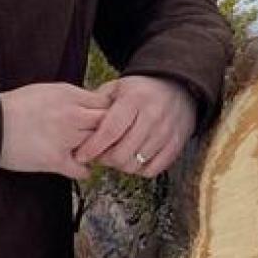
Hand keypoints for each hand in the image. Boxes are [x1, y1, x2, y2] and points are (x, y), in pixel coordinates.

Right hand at [0, 83, 110, 179]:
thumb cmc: (15, 107)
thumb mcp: (46, 91)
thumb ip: (71, 97)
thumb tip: (92, 105)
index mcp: (68, 95)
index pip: (105, 104)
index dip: (109, 114)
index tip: (106, 122)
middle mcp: (70, 115)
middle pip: (106, 124)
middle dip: (108, 133)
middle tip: (104, 141)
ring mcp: (64, 138)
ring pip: (97, 146)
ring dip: (97, 152)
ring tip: (91, 153)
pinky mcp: (54, 160)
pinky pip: (82, 169)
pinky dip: (83, 171)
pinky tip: (79, 167)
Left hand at [72, 75, 198, 178]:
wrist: (179, 87)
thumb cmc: (142, 90)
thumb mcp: (118, 87)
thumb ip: (98, 103)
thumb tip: (79, 123)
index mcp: (135, 100)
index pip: (110, 131)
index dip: (93, 147)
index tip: (81, 155)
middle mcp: (153, 116)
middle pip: (122, 153)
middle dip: (105, 159)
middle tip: (99, 155)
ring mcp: (166, 132)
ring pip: (136, 164)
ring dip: (120, 165)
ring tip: (115, 155)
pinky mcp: (176, 145)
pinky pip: (152, 170)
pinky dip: (139, 170)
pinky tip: (134, 160)